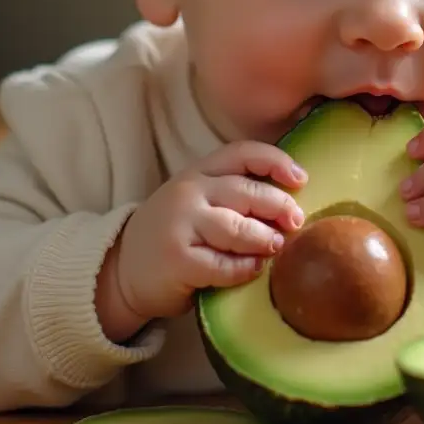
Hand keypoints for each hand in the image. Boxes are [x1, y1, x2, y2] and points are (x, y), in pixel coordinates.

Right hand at [96, 141, 306, 338]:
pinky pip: (223, 264)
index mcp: (198, 172)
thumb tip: (291, 208)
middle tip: (295, 222)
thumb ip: (234, 196)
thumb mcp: (198, 201)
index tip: (300, 179)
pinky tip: (254, 270)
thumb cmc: (175, 234)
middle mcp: (189, 192)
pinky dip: (245, 269)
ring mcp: (181, 225)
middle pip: (247, 192)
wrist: (123, 270)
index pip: (242, 153)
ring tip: (276, 247)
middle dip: (279, 206)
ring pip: (237, 227)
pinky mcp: (178, 260)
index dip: (276, 161)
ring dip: (264, 239)